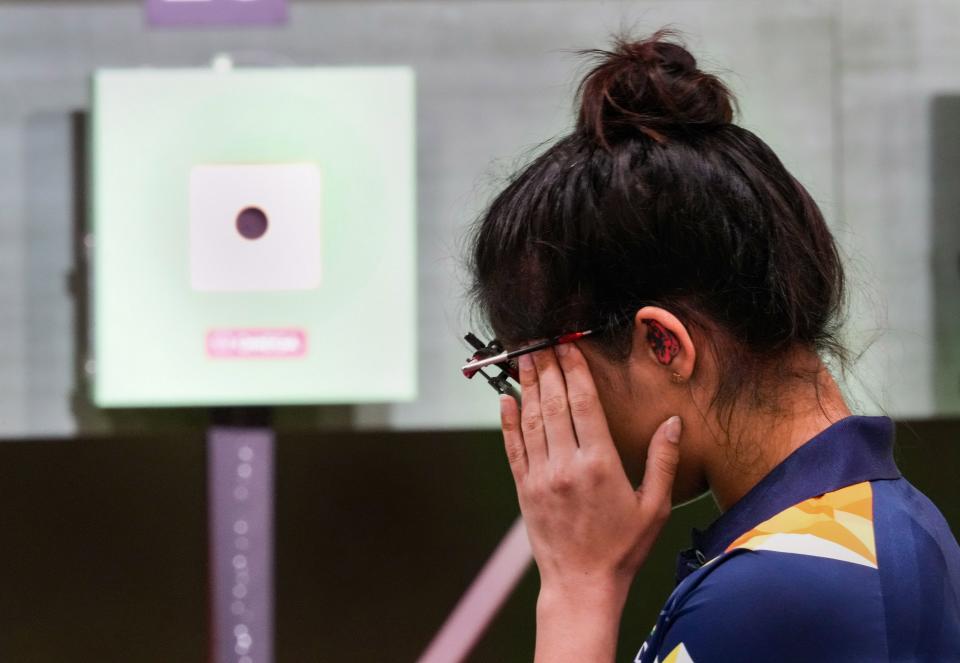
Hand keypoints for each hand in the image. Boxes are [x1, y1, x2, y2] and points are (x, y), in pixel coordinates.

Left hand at [500, 343, 681, 600]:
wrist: (582, 585)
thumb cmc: (623, 547)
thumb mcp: (655, 506)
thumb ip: (663, 461)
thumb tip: (672, 422)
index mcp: (600, 464)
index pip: (583, 403)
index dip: (574, 370)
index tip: (569, 346)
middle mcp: (566, 465)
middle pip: (553, 403)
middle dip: (548, 368)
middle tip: (542, 340)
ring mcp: (540, 476)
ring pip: (531, 420)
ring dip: (527, 385)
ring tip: (525, 357)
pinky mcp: (524, 489)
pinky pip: (513, 447)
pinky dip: (508, 421)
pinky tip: (505, 399)